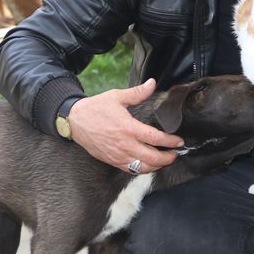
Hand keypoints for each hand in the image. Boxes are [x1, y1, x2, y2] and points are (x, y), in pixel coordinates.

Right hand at [69, 79, 183, 172]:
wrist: (75, 120)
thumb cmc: (95, 108)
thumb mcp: (117, 96)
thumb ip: (137, 92)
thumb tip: (152, 83)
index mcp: (129, 128)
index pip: (156, 138)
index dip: (171, 141)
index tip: (179, 141)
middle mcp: (125, 144)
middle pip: (153, 158)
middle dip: (168, 158)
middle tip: (175, 153)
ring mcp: (118, 155)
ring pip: (143, 168)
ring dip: (157, 166)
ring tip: (164, 160)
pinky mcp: (112, 161)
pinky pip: (131, 170)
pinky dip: (142, 169)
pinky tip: (148, 164)